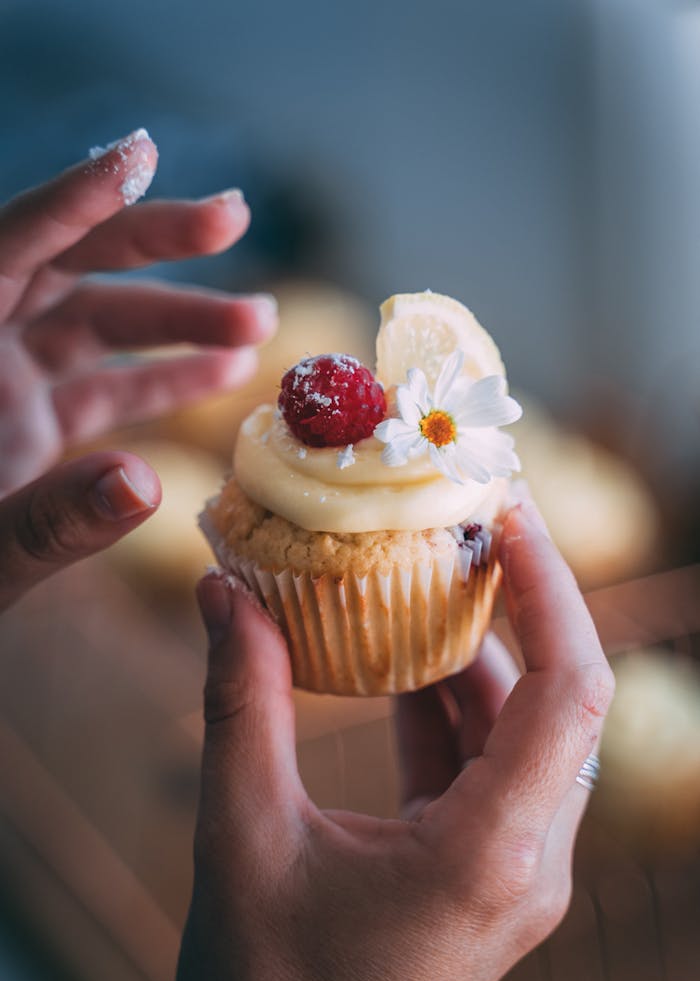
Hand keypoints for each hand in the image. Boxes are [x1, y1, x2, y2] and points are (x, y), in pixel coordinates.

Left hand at [0, 129, 276, 610]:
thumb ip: (49, 522)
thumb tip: (143, 487)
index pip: (5, 250)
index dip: (73, 201)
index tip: (142, 157)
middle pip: (65, 266)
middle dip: (153, 239)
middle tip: (234, 216)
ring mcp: (7, 385)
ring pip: (95, 324)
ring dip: (180, 318)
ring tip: (261, 323)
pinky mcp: (30, 423)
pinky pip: (102, 386)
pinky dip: (162, 379)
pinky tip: (227, 372)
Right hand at [176, 497, 614, 980]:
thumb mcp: (243, 838)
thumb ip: (240, 705)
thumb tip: (227, 594)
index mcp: (489, 854)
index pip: (570, 690)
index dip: (551, 588)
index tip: (508, 512)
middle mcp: (527, 860)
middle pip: (562, 699)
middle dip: (519, 602)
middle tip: (464, 525)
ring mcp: (512, 871)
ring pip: (522, 728)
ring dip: (477, 651)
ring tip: (424, 574)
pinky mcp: (482, 873)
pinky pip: (486, 764)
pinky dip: (448, 703)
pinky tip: (396, 657)